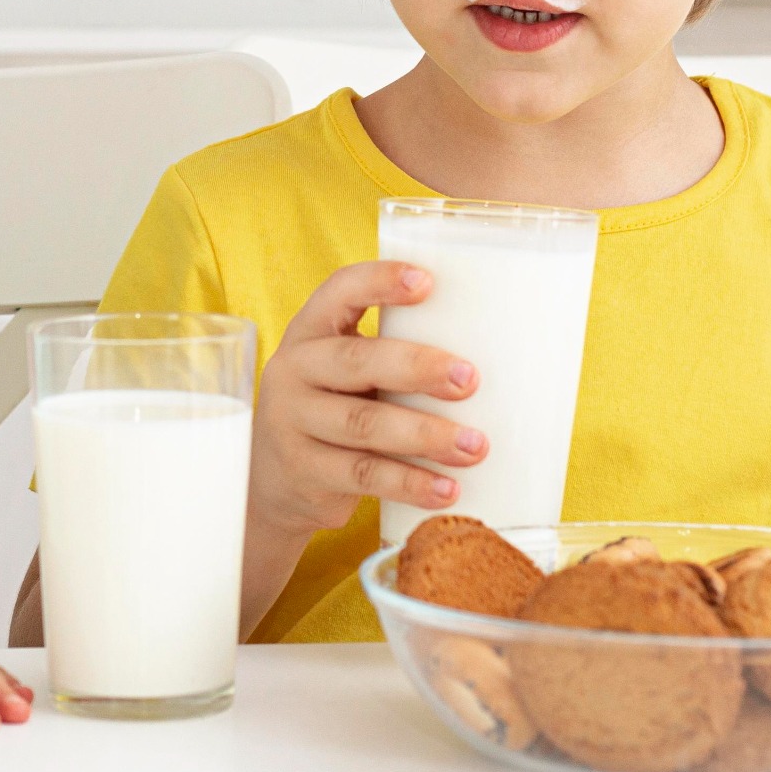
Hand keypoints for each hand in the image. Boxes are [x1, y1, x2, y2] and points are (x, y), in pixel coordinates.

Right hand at [242, 261, 485, 626]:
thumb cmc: (337, 405)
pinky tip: (448, 489)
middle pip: (357, 361)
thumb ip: (391, 353)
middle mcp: (294, 370)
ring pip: (365, 425)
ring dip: (427, 436)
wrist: (272, 481)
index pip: (339, 290)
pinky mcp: (305, 473)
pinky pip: (364, 476)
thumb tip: (498, 353)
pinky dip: (411, 483)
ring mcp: (293, 424)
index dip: (380, 282)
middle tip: (471, 379)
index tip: (428, 282)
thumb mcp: (346, 370)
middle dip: (419, 368)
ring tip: (476, 446)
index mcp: (311, 329)